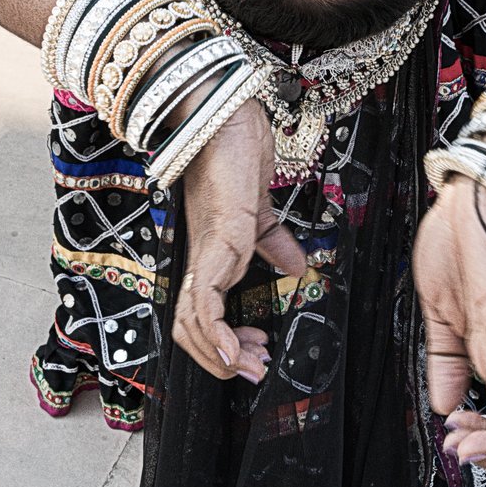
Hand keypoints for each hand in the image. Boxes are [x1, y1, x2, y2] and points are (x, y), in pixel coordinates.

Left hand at [172, 100, 306, 382]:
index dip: (222, 344)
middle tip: (254, 371)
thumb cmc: (236, 156)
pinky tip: (233, 350)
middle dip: (221, 361)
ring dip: (220, 355)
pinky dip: (215, 333)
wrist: (227, 115)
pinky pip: (203, 299)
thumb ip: (272, 242)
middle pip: (189, 329)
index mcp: (209, 256)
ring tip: (249, 366)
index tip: (254, 357)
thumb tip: (296, 267)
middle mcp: (199, 259)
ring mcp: (204, 250)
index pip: (200, 315)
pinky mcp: (217, 239)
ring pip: (191, 322)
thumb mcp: (260, 212)